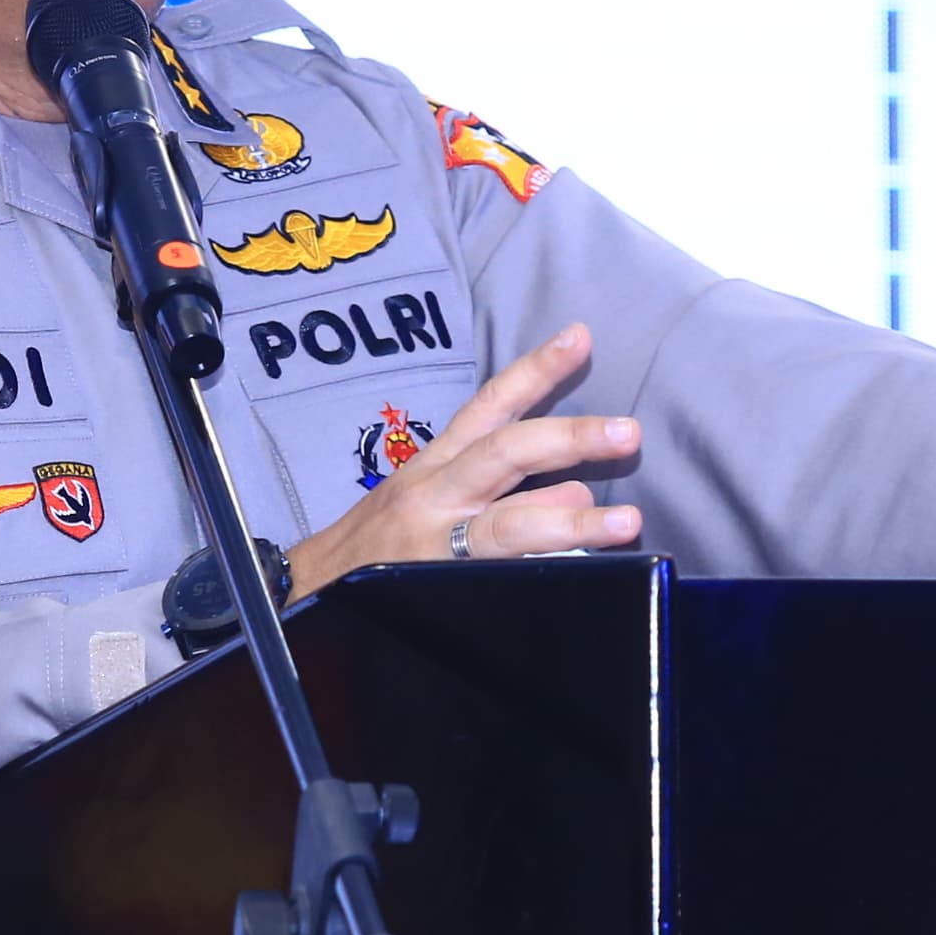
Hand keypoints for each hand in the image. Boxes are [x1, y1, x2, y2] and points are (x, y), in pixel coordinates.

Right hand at [289, 324, 641, 592]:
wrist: (308, 596)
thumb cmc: (378, 546)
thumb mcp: (426, 498)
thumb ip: (497, 488)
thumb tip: (576, 488)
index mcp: (436, 467)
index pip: (488, 408)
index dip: (535, 371)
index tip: (580, 339)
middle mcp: (435, 496)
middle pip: (505, 455)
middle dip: (569, 438)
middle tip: (627, 432)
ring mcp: (436, 548)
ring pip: (507, 528)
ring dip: (571, 522)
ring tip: (626, 521)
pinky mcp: (435, 595)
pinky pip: (495, 585)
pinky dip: (536, 579)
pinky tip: (580, 581)